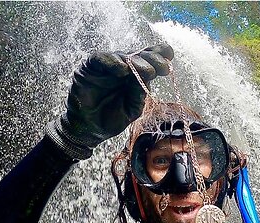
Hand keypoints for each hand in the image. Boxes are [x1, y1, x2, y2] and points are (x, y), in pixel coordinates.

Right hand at [46, 44, 173, 159]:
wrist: (89, 130)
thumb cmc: (111, 119)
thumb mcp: (131, 109)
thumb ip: (139, 93)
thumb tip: (149, 75)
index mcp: (136, 76)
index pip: (149, 60)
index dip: (160, 56)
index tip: (169, 61)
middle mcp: (122, 67)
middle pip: (138, 55)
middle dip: (152, 59)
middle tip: (162, 67)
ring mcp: (106, 66)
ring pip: (122, 56)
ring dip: (136, 62)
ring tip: (147, 71)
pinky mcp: (89, 67)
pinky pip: (100, 58)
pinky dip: (112, 61)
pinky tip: (122, 69)